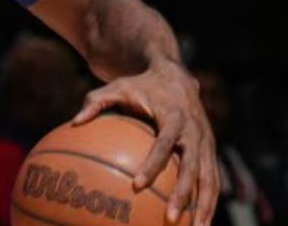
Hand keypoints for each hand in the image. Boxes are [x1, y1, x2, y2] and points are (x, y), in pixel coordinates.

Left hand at [71, 58, 218, 225]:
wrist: (175, 76)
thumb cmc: (141, 85)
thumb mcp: (118, 87)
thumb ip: (96, 102)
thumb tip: (74, 122)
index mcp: (174, 116)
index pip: (163, 143)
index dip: (153, 164)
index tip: (137, 185)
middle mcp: (195, 130)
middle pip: (193, 166)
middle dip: (184, 193)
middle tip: (170, 218)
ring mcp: (206, 142)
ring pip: (210, 177)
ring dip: (205, 204)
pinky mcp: (210, 150)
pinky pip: (213, 178)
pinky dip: (210, 200)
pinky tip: (200, 222)